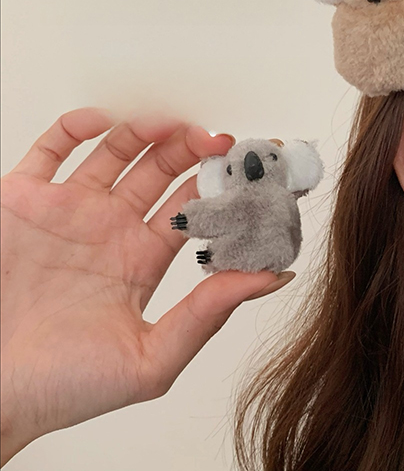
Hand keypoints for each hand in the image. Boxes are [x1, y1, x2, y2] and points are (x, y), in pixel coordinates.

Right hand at [0, 108, 294, 465]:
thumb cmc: (64, 386)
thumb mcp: (152, 357)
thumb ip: (210, 313)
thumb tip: (276, 277)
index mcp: (142, 257)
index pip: (192, 206)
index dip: (220, 187)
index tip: (246, 170)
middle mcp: (110, 227)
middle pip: (161, 171)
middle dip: (190, 150)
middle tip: (214, 139)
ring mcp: (68, 209)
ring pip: (115, 150)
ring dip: (146, 131)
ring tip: (172, 126)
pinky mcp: (23, 198)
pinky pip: (52, 148)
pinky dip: (78, 126)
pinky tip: (105, 121)